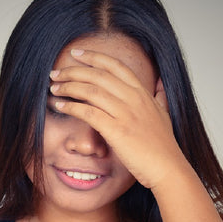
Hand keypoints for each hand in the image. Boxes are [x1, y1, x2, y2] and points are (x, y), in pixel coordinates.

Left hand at [49, 48, 184, 189]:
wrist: (168, 168)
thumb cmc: (164, 146)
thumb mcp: (164, 115)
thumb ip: (159, 97)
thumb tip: (160, 83)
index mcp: (142, 93)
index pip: (115, 66)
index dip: (94, 57)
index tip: (76, 53)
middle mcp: (134, 99)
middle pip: (98, 75)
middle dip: (73, 71)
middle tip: (56, 73)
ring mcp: (125, 113)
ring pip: (91, 91)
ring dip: (69, 87)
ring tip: (54, 87)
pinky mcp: (117, 130)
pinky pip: (89, 113)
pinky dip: (72, 107)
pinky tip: (60, 105)